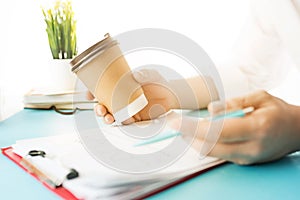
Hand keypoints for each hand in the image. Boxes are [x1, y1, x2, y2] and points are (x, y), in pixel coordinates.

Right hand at [91, 69, 177, 123]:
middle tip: (100, 109)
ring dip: (107, 118)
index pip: (102, 89)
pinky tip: (125, 121)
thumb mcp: (152, 75)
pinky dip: (123, 123)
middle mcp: (121, 98)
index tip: (88, 95)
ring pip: (112, 115)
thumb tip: (136, 75)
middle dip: (98, 109)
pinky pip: (126, 122)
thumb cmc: (159, 82)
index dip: (92, 92)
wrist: (172, 96)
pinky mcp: (135, 118)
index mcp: (120, 86)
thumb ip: (145, 74)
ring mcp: (127, 109)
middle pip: (104, 105)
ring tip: (110, 118)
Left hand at [171, 90, 299, 164]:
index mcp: (256, 127)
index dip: (192, 127)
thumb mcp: (259, 97)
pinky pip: (219, 154)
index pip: (216, 130)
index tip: (175, 121)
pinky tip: (199, 135)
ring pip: (212, 152)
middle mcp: (251, 147)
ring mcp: (248, 157)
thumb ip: (233, 103)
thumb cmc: (278, 111)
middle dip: (188, 135)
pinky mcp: (245, 161)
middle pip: (209, 145)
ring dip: (194, 140)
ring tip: (183, 128)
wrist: (296, 131)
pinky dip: (205, 144)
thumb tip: (210, 110)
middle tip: (174, 124)